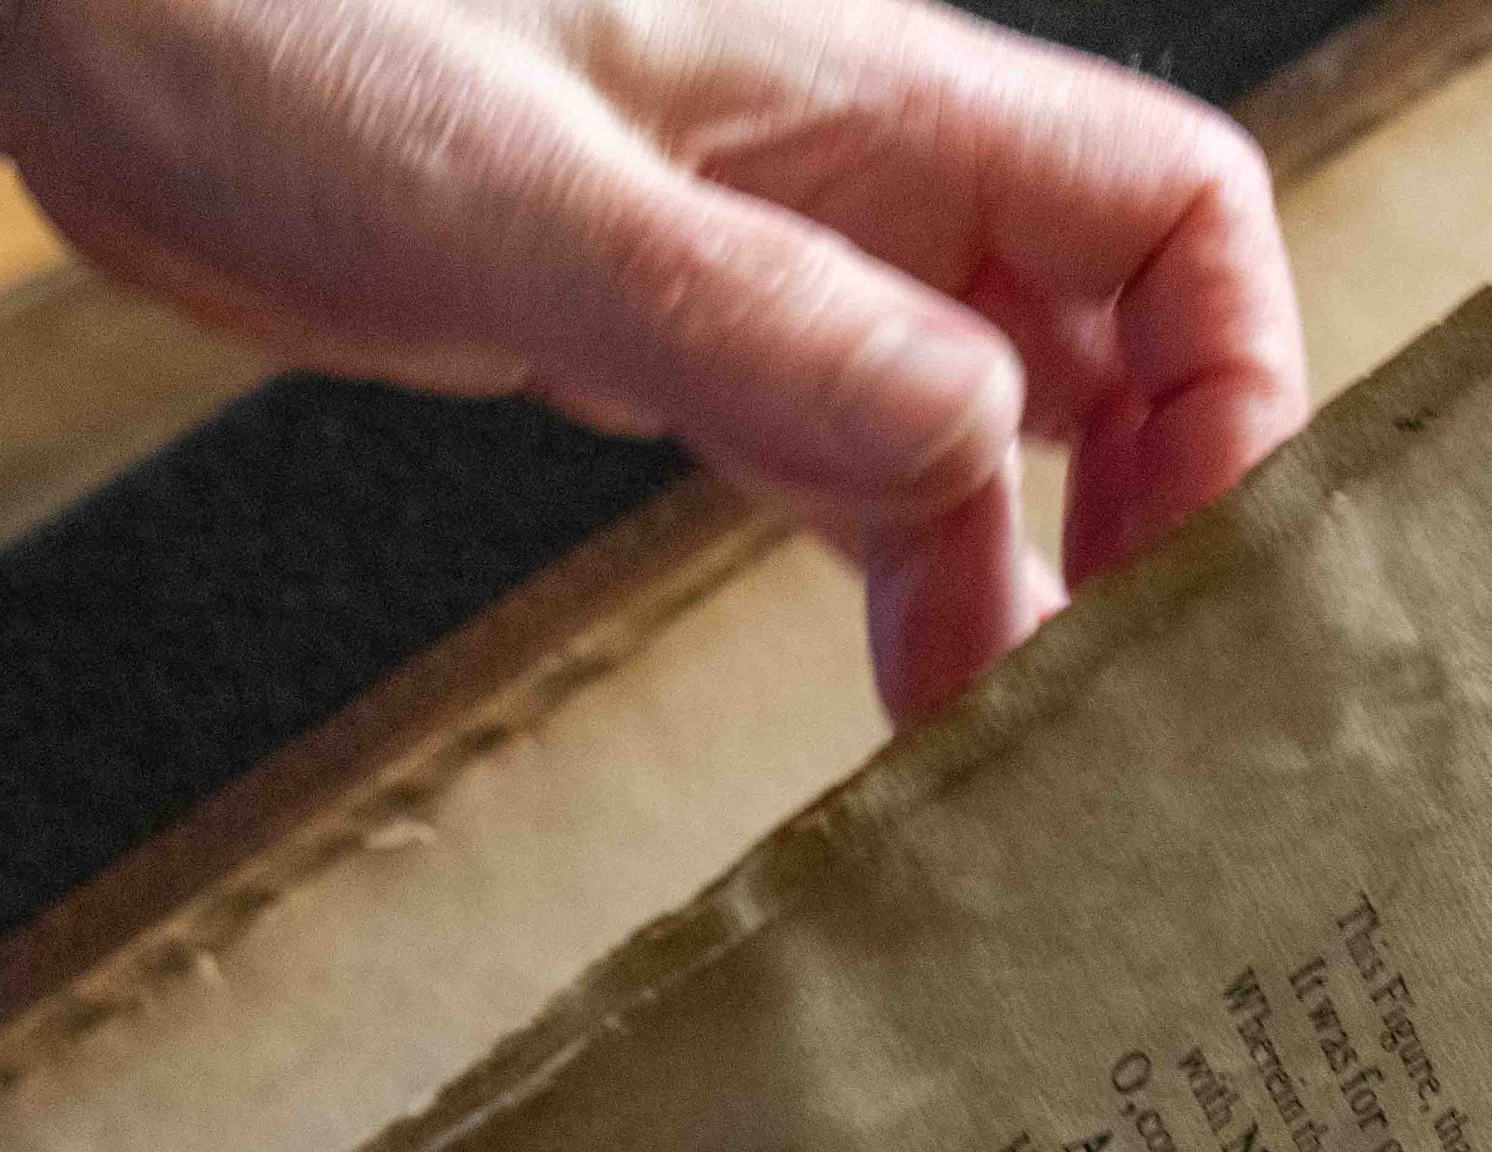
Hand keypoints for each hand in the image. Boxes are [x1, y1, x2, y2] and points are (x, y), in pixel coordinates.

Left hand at [0, 0, 1309, 719]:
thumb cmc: (255, 20)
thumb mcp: (514, 192)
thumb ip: (759, 317)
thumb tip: (976, 451)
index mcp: (870, 95)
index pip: (1172, 217)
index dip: (1235, 382)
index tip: (1192, 561)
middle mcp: (851, 176)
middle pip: (1113, 338)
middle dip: (1154, 513)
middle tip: (1116, 695)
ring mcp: (764, 260)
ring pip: (987, 426)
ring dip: (1024, 578)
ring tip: (1006, 740)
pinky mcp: (662, 332)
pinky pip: (850, 462)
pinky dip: (904, 577)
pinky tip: (903, 695)